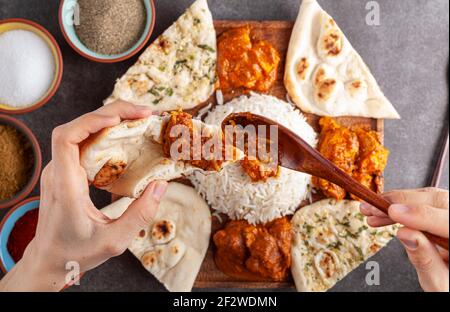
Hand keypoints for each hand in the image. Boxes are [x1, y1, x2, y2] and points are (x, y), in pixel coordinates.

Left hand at [0, 101, 167, 291]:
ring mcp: (61, 170)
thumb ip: (140, 214)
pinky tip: (125, 134)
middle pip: (78, 127)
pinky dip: (106, 133)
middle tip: (145, 113)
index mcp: (65, 185)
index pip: (66, 138)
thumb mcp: (114, 240)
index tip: (118, 119)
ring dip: (109, 120)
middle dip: (112, 113)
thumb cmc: (77, 252)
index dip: (91, 121)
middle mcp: (59, 171)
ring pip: (82, 132)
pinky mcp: (67, 172)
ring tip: (139, 118)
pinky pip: (85, 143)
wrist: (51, 259)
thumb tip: (161, 186)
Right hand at [360, 187, 448, 291]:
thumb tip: (405, 234)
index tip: (393, 212)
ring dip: (397, 203)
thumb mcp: (439, 283)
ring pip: (430, 198)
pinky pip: (426, 203)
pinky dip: (402, 207)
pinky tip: (384, 214)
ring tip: (371, 212)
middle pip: (439, 201)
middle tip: (374, 208)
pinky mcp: (444, 215)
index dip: (420, 215)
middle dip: (402, 202)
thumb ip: (426, 260)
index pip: (448, 222)